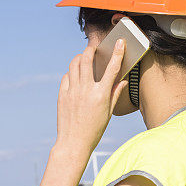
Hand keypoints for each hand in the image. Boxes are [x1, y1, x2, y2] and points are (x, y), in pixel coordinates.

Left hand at [55, 39, 126, 156]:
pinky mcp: (62, 95)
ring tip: (84, 57)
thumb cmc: (94, 129)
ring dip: (80, 58)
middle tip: (93, 47)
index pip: (112, 68)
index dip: (117, 53)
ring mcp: (72, 91)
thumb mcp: (109, 112)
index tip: (120, 42)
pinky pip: (66, 76)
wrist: (74, 142)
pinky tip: (75, 74)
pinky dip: (72, 72)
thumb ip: (115, 94)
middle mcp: (86, 90)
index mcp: (101, 95)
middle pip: (87, 60)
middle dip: (90, 49)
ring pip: (74, 65)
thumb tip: (122, 81)